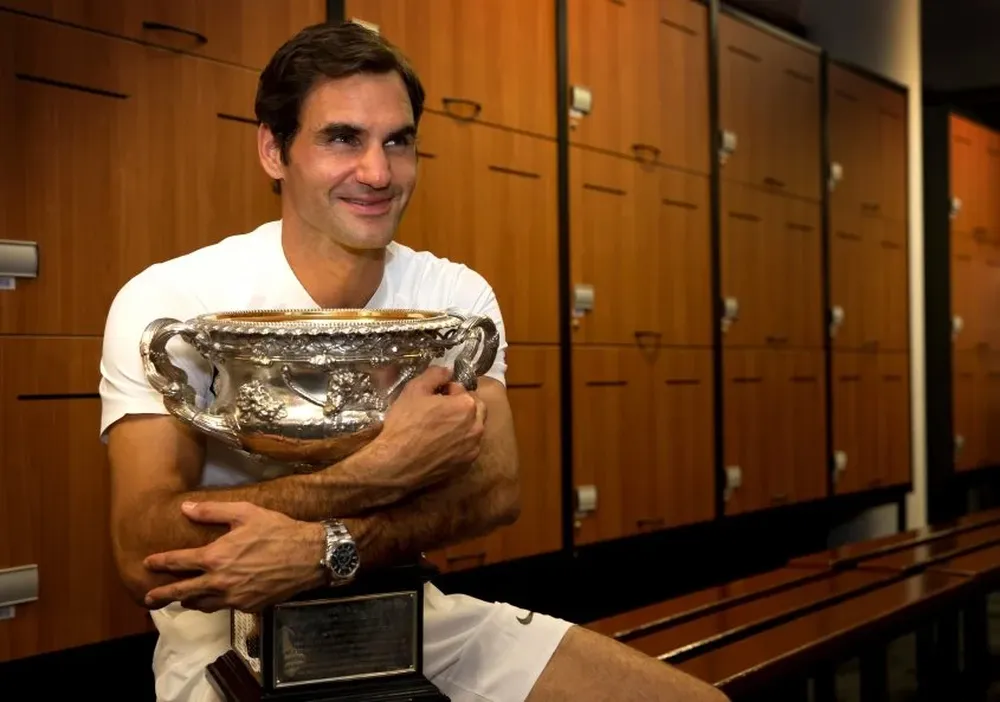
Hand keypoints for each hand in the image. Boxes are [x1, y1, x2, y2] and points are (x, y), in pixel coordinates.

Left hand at [142, 501, 325, 612]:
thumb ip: (212, 511)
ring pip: (202, 604)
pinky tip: (215, 599)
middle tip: (149, 599)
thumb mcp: (245, 512)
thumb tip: (186, 507)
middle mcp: (219, 581)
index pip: (179, 562)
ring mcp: (233, 598)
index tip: (148, 563)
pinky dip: (215, 603)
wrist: (308, 555)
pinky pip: (224, 607)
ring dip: (188, 601)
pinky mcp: (248, 606)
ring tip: (181, 600)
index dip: (161, 562)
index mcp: (215, 557)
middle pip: (182, 591)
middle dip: (162, 595)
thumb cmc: (277, 530)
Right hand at [373, 365, 486, 490]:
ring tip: (439, 429)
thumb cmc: (404, 425)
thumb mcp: (414, 390)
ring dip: (461, 425)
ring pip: (473, 429)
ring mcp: (472, 449)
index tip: (433, 397)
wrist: (395, 464)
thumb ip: (435, 374)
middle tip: (439, 411)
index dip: (446, 390)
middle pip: (474, 409)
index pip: (461, 389)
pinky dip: (458, 444)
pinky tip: (439, 445)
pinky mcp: (465, 465)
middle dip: (461, 406)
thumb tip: (447, 371)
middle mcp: (476, 427)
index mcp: (467, 405)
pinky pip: (467, 448)